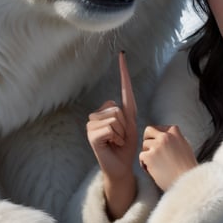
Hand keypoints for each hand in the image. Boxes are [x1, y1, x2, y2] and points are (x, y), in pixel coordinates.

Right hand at [86, 52, 137, 219]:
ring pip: (114, 118)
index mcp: (114, 110)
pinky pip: (109, 127)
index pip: (121, 88)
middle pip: (118, 108)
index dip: (122, 72)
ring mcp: (93, 124)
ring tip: (117, 142)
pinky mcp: (92, 134)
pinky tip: (112, 145)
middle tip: (121, 138)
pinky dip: (116, 138)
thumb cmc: (126, 149)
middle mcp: (100, 114)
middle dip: (125, 126)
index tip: (122, 54)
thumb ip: (126, 113)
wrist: (121, 168)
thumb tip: (118, 104)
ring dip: (121, 133)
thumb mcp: (130, 128)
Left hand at [139, 125, 196, 191]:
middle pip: (148, 131)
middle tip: (152, 152)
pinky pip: (141, 156)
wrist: (188, 182)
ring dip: (148, 154)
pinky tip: (152, 171)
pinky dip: (145, 164)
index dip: (158, 137)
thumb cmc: (187, 169)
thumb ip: (175, 140)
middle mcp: (166, 136)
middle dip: (148, 140)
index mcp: (175, 132)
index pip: (160, 128)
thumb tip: (165, 136)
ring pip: (144, 145)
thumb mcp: (185, 147)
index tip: (160, 147)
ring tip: (155, 165)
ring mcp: (157, 145)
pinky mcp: (149, 156)